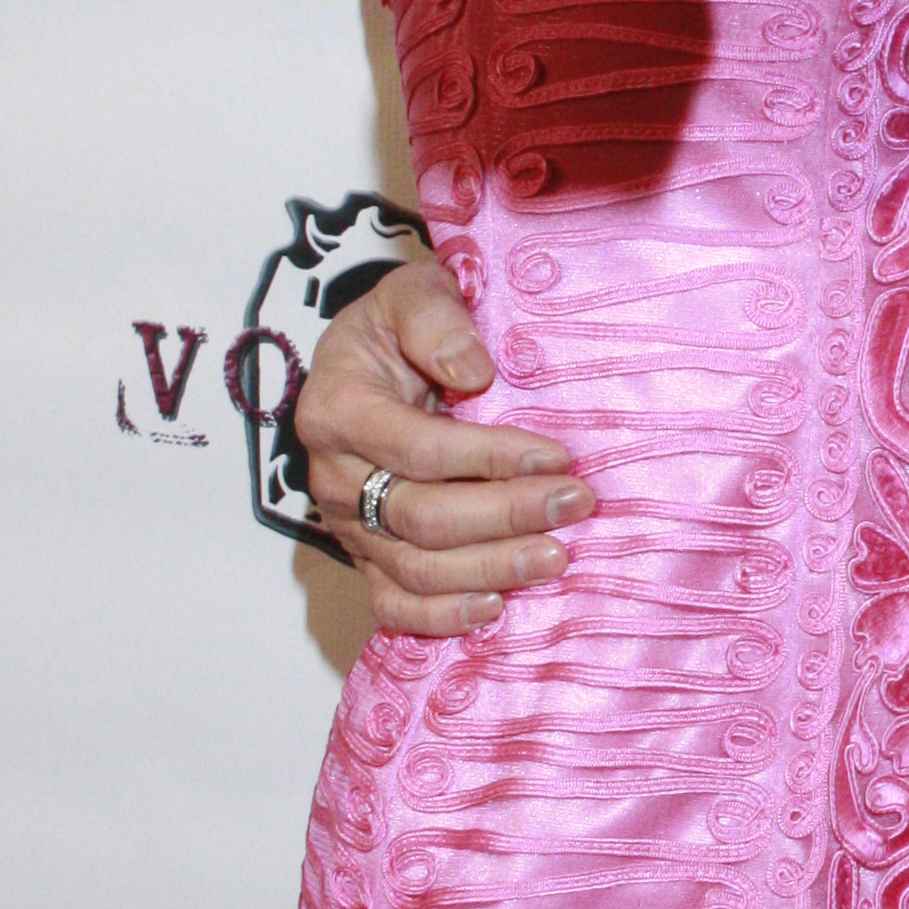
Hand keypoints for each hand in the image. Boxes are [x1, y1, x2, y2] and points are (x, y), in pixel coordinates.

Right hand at [299, 258, 594, 635]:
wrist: (375, 357)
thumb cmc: (400, 326)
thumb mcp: (412, 293)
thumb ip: (436, 318)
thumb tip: (473, 369)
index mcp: (336, 408)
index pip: (417, 449)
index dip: (489, 458)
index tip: (556, 456)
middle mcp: (334, 476)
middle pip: (420, 516)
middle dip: (504, 516)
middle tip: (574, 506)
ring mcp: (347, 525)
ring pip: (413, 569)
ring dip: (489, 568)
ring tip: (556, 557)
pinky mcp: (366, 559)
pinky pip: (394, 606)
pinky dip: (443, 615)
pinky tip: (496, 607)